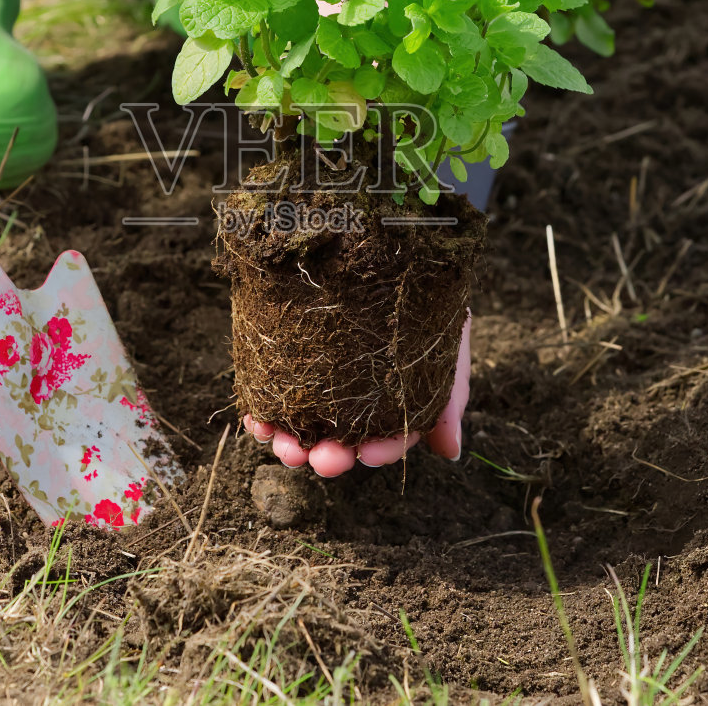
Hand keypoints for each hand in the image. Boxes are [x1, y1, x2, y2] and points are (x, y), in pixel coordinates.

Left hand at [243, 312, 470, 476]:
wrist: (397, 246)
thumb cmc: (426, 302)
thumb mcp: (448, 344)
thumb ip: (449, 397)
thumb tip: (451, 453)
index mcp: (394, 402)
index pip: (390, 436)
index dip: (381, 450)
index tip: (369, 454)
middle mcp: (355, 398)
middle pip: (341, 437)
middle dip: (329, 455)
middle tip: (321, 461)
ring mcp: (321, 379)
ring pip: (304, 422)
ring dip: (291, 441)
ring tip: (282, 446)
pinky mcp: (291, 356)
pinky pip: (273, 391)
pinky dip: (263, 411)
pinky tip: (257, 420)